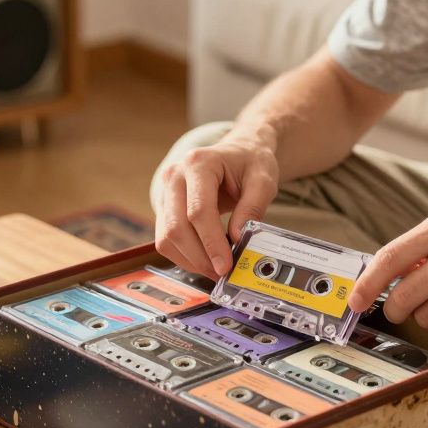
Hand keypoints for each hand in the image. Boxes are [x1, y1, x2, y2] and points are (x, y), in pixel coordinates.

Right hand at [154, 134, 279, 278]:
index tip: (226, 265)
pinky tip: (206, 259)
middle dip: (200, 257)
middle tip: (222, 273)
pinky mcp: (164, 208)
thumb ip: (252, 208)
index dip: (211, 243)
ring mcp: (165, 192)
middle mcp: (174, 176)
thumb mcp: (263, 180)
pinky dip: (185, 256)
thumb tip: (237, 239)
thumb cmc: (249, 163)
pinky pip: (166, 240)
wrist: (237, 153)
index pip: (199, 210)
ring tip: (216, 268)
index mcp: (198, 163)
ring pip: (166, 238)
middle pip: (177, 227)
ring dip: (190, 260)